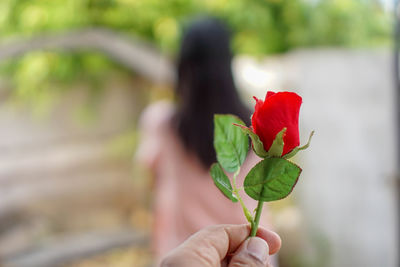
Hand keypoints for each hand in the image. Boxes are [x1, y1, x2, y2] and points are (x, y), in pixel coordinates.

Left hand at [160, 224, 280, 266]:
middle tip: (267, 260)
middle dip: (245, 250)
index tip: (274, 241)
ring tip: (258, 266)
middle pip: (217, 247)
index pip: (221, 232)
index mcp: (184, 257)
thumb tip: (257, 244)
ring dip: (237, 262)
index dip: (250, 233)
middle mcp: (176, 262)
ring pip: (213, 259)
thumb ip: (245, 264)